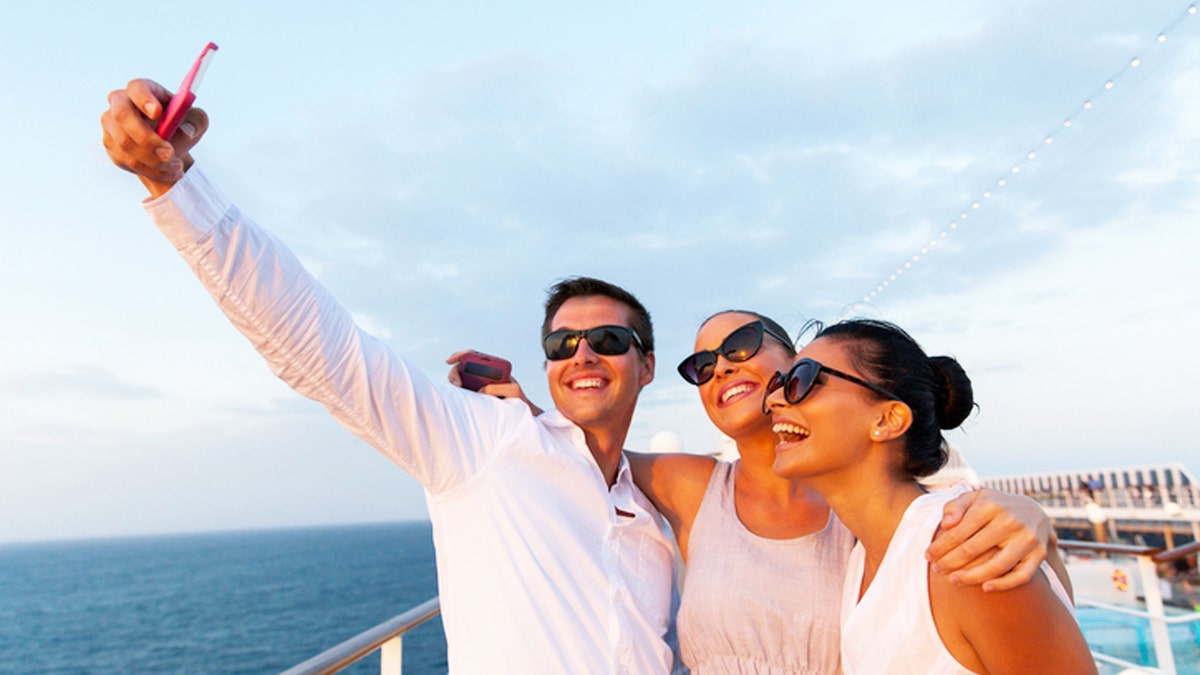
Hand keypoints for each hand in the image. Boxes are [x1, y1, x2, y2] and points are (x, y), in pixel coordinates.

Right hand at [101, 78, 208, 196]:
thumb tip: (186, 130)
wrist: (170, 146)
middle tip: (169, 153)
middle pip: (122, 116)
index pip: (137, 88)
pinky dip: (150, 170)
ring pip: (125, 143)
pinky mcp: (110, 144)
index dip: (144, 99)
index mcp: (143, 89)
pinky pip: (126, 160)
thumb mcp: (196, 121)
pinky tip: (167, 172)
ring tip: (177, 167)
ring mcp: (111, 124)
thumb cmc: (181, 125)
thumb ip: (197, 121)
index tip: (157, 112)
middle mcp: (121, 102)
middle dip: (146, 138)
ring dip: (153, 160)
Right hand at [445, 350, 542, 415]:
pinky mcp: (474, 395)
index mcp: (491, 366)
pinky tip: (456, 398)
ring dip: (453, 382)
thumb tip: (479, 391)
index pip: (472, 355)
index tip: (451, 361)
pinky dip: (456, 393)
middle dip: (454, 372)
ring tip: (458, 390)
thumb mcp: (513, 390)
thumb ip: (498, 388)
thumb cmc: (518, 398)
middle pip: (461, 366)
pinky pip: (462, 392)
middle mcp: (482, 373)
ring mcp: (477, 383)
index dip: (460, 355)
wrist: (521, 411)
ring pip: (459, 379)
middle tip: (457, 384)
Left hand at [926, 488, 1050, 591]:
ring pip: (996, 566)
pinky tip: (984, 587)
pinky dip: (1003, 584)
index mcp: (990, 505)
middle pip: (973, 550)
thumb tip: (946, 524)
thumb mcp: (975, 498)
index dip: (939, 546)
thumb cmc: (995, 507)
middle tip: (936, 570)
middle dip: (950, 562)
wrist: (1034, 511)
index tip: (928, 555)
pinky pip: (1021, 576)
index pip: (958, 532)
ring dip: (971, 577)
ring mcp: (1027, 538)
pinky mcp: (1039, 554)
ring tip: (953, 580)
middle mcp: (1010, 521)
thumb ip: (955, 506)